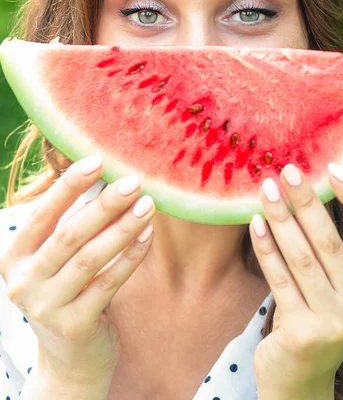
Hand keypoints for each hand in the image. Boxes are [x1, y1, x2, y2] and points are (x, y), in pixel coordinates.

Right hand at [0, 156, 154, 385]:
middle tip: (133, 182)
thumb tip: (107, 177)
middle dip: (104, 205)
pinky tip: (148, 236)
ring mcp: (47, 307)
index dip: (69, 186)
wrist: (69, 359)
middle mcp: (24, 282)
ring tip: (148, 205)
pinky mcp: (75, 326)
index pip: (42, 215)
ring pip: (90, 258)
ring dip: (122, 228)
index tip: (96, 161)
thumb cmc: (68, 293)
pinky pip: (109, 283)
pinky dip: (131, 256)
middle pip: (69, 235)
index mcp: (15, 258)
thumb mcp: (57, 261)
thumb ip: (71, 226)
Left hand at [249, 162, 342, 396]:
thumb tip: (304, 190)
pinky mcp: (303, 331)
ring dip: (280, 218)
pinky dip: (265, 247)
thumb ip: (330, 249)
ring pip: (301, 257)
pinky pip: (279, 277)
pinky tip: (254, 223)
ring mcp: (334, 322)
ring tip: (265, 190)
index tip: (333, 167)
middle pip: (330, 242)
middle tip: (287, 171)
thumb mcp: (336, 287)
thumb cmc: (317, 318)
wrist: (300, 379)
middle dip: (306, 201)